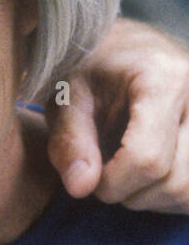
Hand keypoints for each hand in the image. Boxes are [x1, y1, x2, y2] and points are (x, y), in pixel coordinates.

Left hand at [45, 17, 188, 211]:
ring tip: (123, 172)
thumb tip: (80, 188)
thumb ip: (70, 141)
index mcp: (164, 79)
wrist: (124, 47)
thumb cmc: (91, 66)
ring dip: (151, 198)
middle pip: (176, 181)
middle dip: (130, 193)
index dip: (112, 183)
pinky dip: (168, 195)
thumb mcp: (67, 96)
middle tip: (102, 173)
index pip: (147, 159)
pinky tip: (145, 175)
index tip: (87, 175)